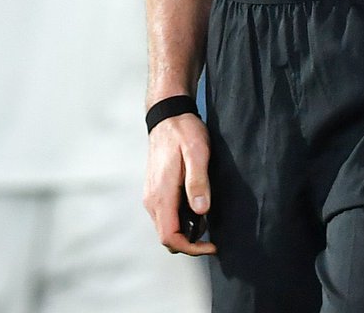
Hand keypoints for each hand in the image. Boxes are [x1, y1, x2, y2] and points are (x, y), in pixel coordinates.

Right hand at [144, 112, 216, 256]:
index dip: (191, 248)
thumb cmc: (183, 131)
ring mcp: (151, 195)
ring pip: (166, 227)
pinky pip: (166, 215)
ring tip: (205, 215)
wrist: (168, 115)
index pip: (169, 237)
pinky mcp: (155, 190)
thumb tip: (200, 211)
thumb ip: (198, 181)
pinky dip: (180, 219)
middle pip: (166, 237)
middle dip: (189, 241)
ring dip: (185, 230)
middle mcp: (152, 199)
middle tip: (211, 232)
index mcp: (161, 194)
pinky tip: (195, 205)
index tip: (211, 245)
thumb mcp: (197, 152)